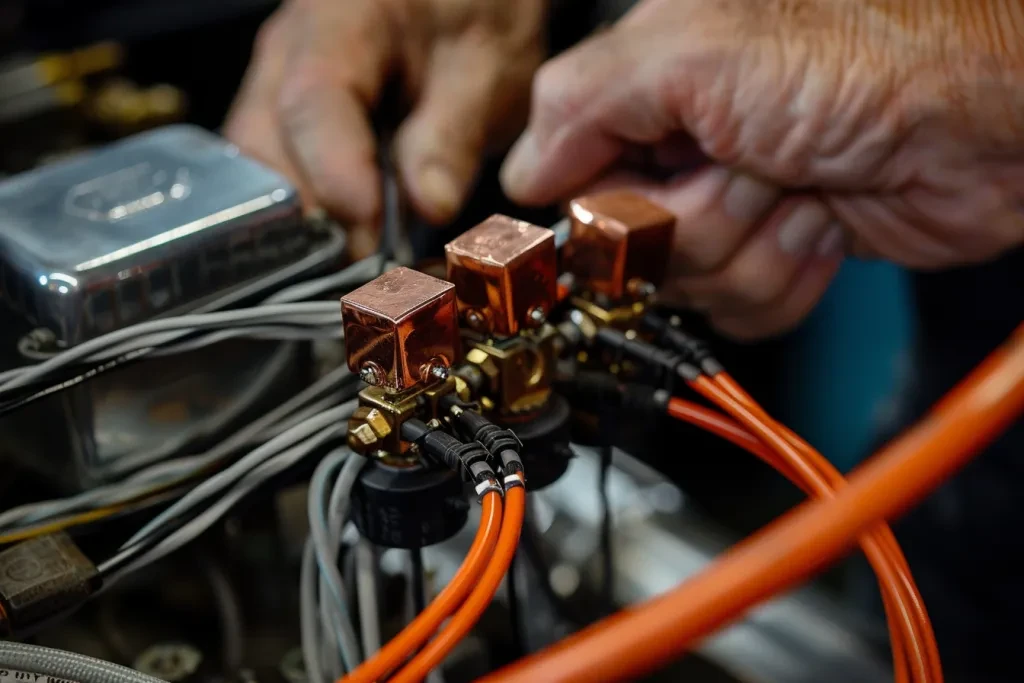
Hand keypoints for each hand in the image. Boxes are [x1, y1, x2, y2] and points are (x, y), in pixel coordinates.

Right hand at [226, 0, 545, 255]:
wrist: (463, 0)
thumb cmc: (477, 19)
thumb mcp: (489, 70)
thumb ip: (454, 135)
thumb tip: (429, 207)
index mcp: (340, 21)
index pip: (313, 102)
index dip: (336, 176)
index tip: (371, 235)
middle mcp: (288, 53)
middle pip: (263, 150)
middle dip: (309, 219)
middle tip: (366, 268)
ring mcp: (276, 88)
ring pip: (258, 174)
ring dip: (304, 227)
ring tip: (361, 262)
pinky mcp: (285, 124)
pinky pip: (276, 180)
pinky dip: (310, 218)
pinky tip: (350, 241)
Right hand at [501, 0, 1023, 338]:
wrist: (991, 117)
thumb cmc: (871, 54)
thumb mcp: (698, 47)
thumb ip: (583, 100)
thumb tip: (522, 170)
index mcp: (649, 82)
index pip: (565, 172)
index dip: (592, 205)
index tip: (620, 215)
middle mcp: (685, 143)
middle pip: (624, 243)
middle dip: (691, 221)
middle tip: (747, 170)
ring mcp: (734, 201)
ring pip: (686, 284)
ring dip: (749, 246)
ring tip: (799, 187)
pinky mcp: (779, 250)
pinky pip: (741, 309)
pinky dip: (785, 277)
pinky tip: (822, 221)